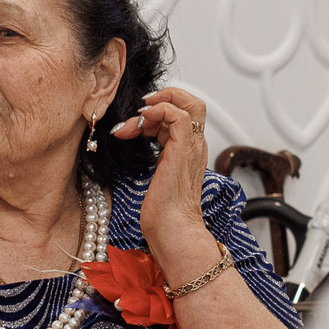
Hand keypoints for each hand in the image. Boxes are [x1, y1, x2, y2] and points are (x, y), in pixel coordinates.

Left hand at [111, 86, 214, 279]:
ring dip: (156, 105)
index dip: (161, 109)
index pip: (184, 114)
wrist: (172, 232)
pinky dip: (158, 111)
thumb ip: (157, 158)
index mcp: (190, 152)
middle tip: (140, 109)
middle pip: (193, 102)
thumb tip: (138, 144)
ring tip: (134, 121)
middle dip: (165, 97)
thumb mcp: (158, 177)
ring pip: (188, 103)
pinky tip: (139, 124)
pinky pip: (177, 115)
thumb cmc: (164, 215)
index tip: (138, 119)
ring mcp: (192, 147)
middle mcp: (195, 146)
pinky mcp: (183, 150)